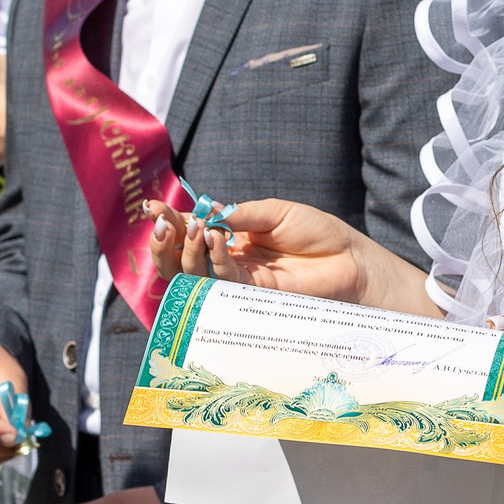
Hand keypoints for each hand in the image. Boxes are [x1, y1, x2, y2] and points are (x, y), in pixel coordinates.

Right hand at [139, 197, 438, 313]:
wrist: (351, 260)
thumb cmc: (318, 234)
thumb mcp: (276, 212)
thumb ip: (241, 214)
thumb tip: (208, 212)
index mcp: (232, 241)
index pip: (191, 233)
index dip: (171, 222)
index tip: (153, 207)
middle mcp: (230, 264)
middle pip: (182, 260)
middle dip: (165, 242)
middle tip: (161, 221)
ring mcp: (240, 282)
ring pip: (195, 276)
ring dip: (186, 251)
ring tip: (191, 227)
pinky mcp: (254, 297)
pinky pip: (223, 282)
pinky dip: (215, 260)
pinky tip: (216, 238)